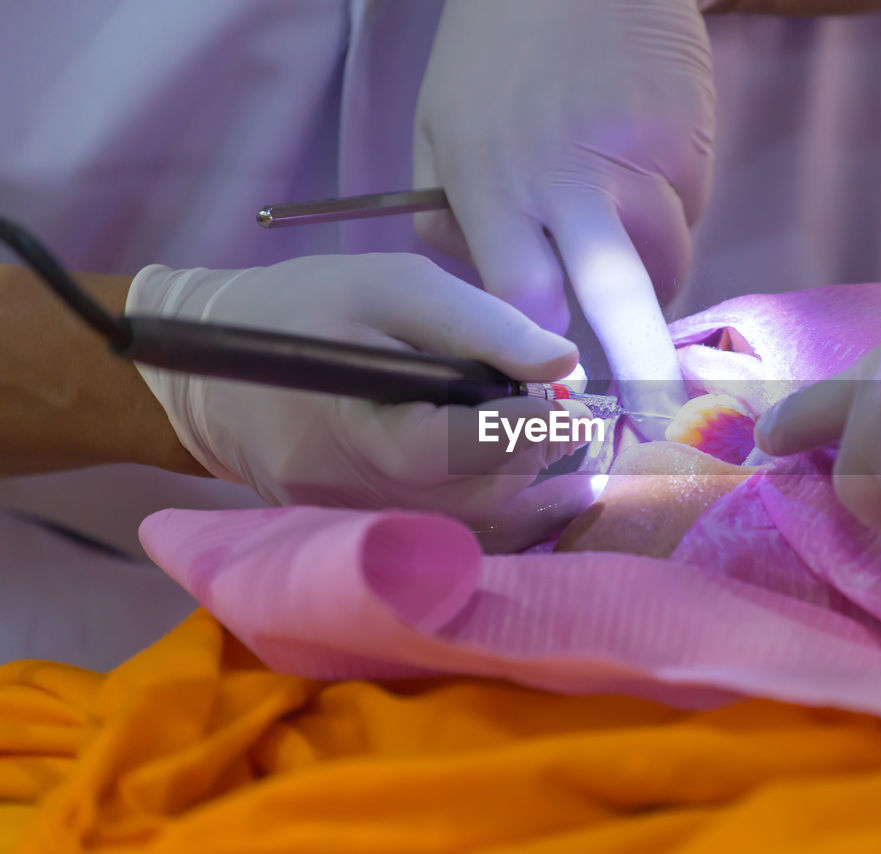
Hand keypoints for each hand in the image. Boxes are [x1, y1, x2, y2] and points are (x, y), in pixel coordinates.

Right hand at [127, 254, 587, 526]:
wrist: (206, 370)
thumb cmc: (301, 311)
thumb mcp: (391, 286)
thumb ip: (478, 324)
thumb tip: (562, 363)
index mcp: (361, 434)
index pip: (461, 450)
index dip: (524, 427)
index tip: (563, 400)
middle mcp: (360, 498)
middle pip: (478, 496)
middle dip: (528, 452)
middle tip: (554, 409)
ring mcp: (358, 524)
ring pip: (469, 521)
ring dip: (514, 476)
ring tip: (524, 426)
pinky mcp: (360, 529)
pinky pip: (443, 528)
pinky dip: (483, 495)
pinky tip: (497, 457)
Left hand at [414, 0, 712, 422]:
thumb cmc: (493, 51)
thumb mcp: (438, 131)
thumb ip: (454, 224)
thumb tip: (496, 303)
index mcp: (497, 183)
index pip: (522, 302)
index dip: (534, 354)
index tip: (544, 389)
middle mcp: (576, 183)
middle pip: (616, 302)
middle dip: (638, 372)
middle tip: (658, 425)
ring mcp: (645, 162)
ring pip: (665, 264)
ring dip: (644, 272)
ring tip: (613, 220)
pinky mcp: (693, 143)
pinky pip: (688, 214)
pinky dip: (666, 212)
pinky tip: (635, 161)